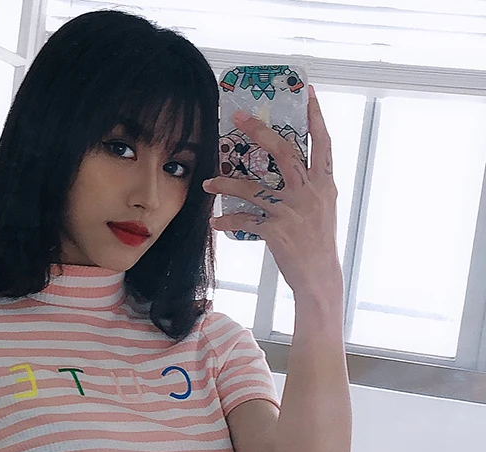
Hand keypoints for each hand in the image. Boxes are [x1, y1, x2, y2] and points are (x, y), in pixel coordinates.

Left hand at [202, 85, 342, 297]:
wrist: (319, 276)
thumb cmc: (318, 241)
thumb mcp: (322, 208)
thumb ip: (309, 185)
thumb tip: (289, 168)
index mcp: (324, 184)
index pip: (322, 143)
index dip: (315, 117)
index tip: (306, 93)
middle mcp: (309, 192)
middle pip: (284, 153)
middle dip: (260, 132)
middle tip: (238, 117)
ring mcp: (292, 211)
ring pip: (254, 187)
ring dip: (227, 183)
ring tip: (209, 182)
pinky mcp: (275, 231)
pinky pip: (244, 220)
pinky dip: (228, 219)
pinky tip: (215, 220)